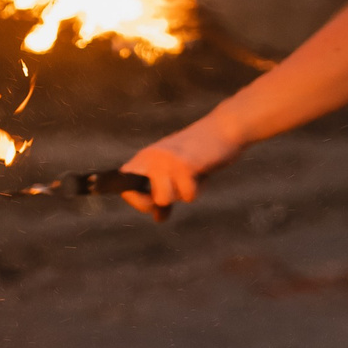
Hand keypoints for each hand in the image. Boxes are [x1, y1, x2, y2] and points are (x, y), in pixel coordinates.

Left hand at [119, 115, 244, 222]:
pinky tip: (202, 172)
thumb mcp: (178, 173)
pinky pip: (187, 196)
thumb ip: (166, 194)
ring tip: (193, 177)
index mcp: (146, 157)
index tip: (153, 207)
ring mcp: (165, 161)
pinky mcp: (183, 164)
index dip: (135, 200)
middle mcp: (151, 157)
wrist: (224, 128)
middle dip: (162, 204)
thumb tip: (158, 218)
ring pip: (164, 199)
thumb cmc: (200, 152)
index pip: (124, 185)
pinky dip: (198, 189)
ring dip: (182, 195)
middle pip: (144, 201)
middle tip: (181, 190)